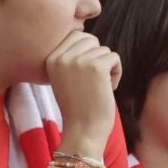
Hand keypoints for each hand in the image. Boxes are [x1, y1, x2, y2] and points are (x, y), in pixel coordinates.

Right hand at [46, 30, 121, 152]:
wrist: (83, 131)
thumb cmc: (77, 107)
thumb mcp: (64, 78)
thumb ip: (70, 58)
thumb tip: (87, 38)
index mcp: (50, 59)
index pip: (75, 36)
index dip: (87, 51)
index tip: (87, 74)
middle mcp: (62, 57)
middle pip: (90, 39)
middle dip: (98, 57)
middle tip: (96, 79)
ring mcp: (79, 61)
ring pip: (103, 50)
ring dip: (108, 67)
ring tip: (101, 87)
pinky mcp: (97, 67)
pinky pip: (114, 57)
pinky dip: (117, 72)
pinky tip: (109, 88)